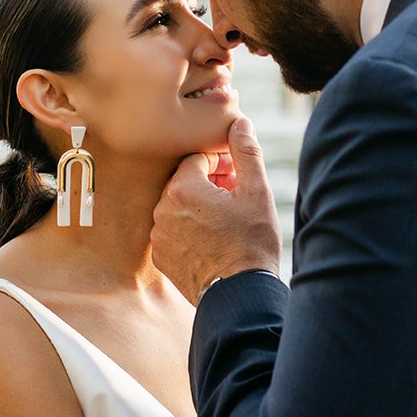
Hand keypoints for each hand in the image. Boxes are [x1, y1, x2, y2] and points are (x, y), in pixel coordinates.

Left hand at [151, 118, 282, 306]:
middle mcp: (162, 209)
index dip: (221, 162)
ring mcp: (159, 235)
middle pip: (186, 181)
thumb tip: (240, 122)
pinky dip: (191, 228)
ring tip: (228, 217)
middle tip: (237, 194)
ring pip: (180, 206)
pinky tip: (215, 238)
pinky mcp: (162, 256)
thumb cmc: (251, 242)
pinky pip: (174, 230)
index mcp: (182, 188)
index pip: (198, 157)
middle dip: (211, 182)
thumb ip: (246, 151)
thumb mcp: (257, 191)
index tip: (238, 175)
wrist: (239, 295)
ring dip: (201, 205)